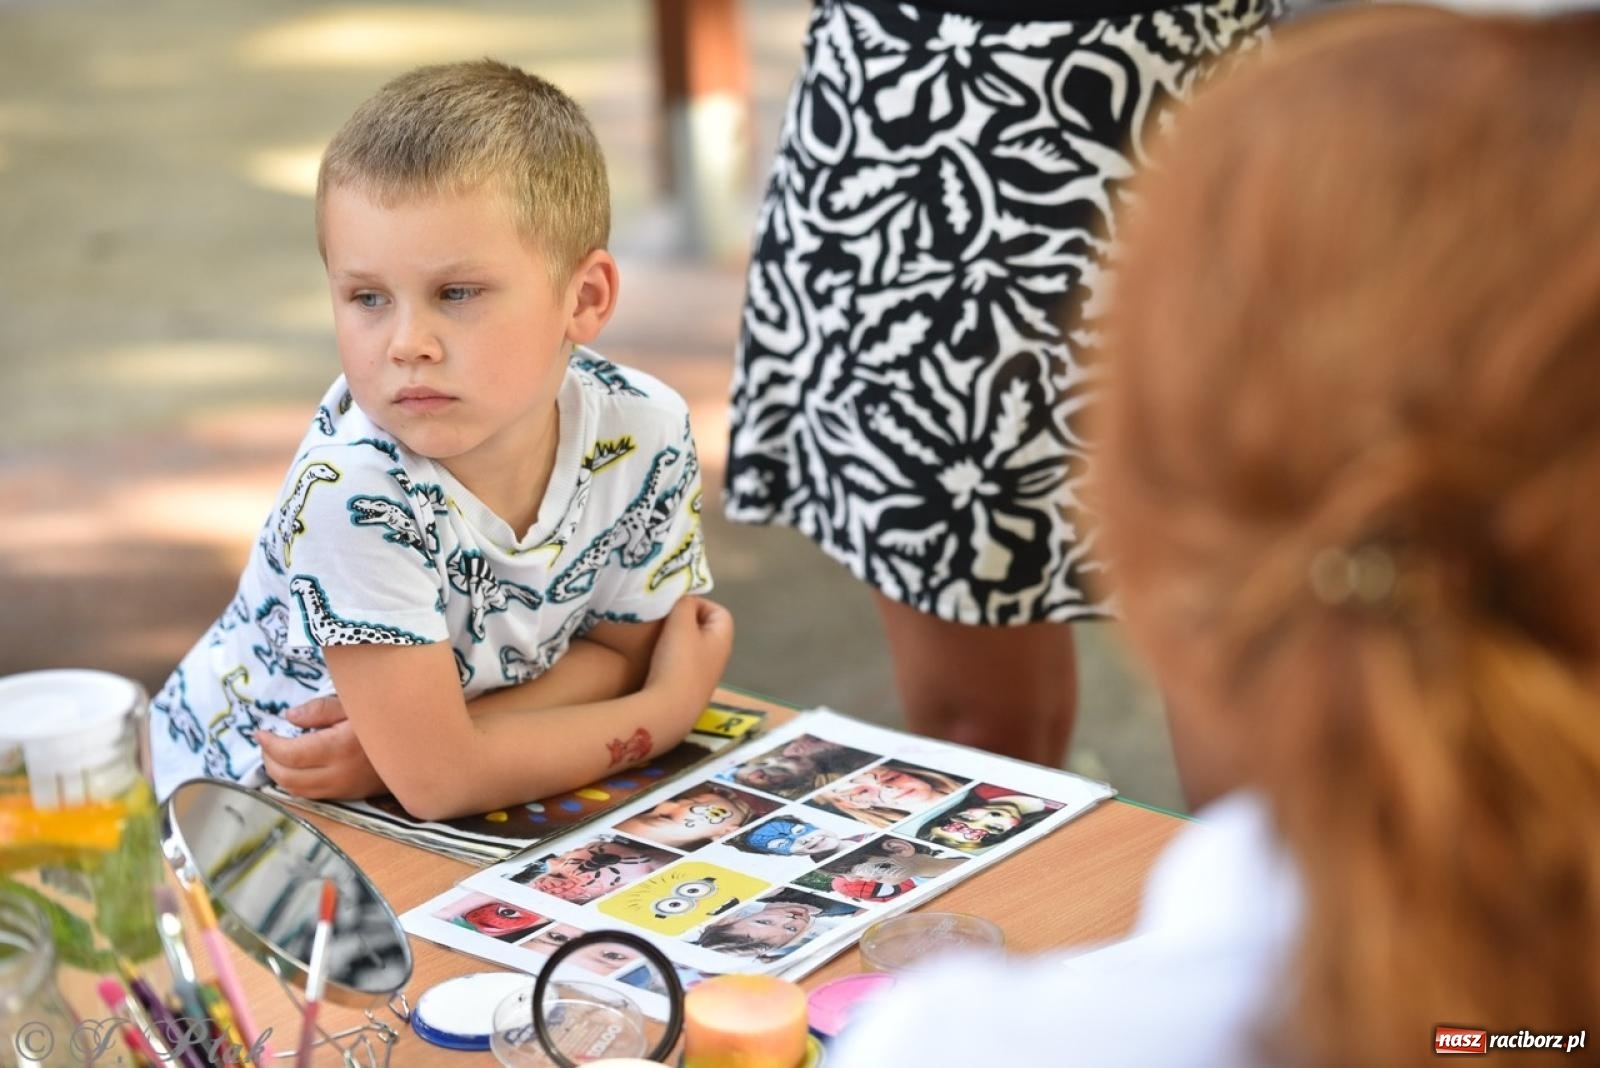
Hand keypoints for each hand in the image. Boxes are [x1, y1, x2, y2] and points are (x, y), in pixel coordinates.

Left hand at [257, 694, 387, 800]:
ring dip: (280, 776)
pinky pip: (313, 795)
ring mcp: (344, 789)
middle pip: (288, 778)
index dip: (269, 744)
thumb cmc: (387, 717)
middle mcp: (339, 774)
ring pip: (298, 791)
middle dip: (269, 761)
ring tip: (276, 756)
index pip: (289, 754)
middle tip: (266, 743)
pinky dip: (296, 784)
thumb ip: (320, 710)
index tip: (261, 731)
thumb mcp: (355, 703)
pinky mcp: (350, 795)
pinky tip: (296, 769)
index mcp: (339, 747)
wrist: (421, 745)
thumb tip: (289, 718)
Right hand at [646, 596, 733, 698]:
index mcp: (723, 639)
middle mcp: (719, 658)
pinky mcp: (690, 690)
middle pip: (705, 629)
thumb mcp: (680, 623)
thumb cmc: (678, 661)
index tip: (676, 606)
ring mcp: (706, 676)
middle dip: (686, 621)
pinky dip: (672, 659)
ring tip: (658, 638)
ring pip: (693, 647)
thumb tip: (685, 599)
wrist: (669, 709)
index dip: (699, 603)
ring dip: (677, 641)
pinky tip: (657, 660)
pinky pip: (684, 665)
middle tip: (665, 620)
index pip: (719, 612)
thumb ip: (684, 604)